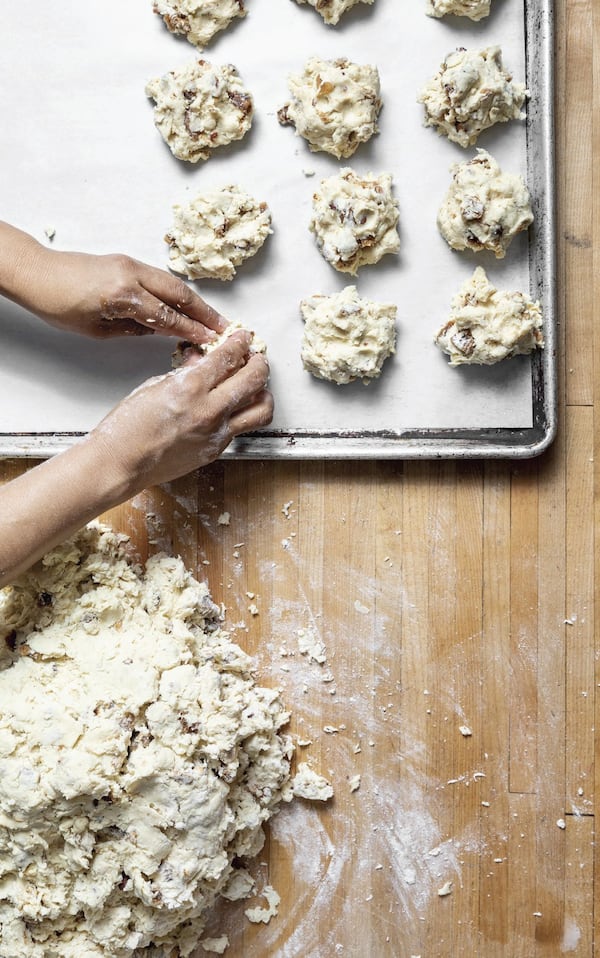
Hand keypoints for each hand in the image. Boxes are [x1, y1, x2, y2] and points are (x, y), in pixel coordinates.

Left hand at [31, 247, 227, 344]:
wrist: (37, 273)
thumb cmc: (58, 304)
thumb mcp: (98, 329)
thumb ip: (135, 328)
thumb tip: (162, 330)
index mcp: (123, 295)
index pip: (167, 315)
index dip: (191, 330)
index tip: (210, 340)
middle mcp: (131, 274)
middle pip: (179, 294)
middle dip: (204, 312)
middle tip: (224, 328)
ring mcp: (130, 263)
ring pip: (173, 283)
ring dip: (195, 301)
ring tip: (212, 318)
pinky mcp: (127, 261)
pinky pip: (160, 278)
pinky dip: (177, 292)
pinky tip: (186, 304)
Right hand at [89, 330, 272, 492]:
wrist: (121, 463)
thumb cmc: (129, 425)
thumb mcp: (155, 386)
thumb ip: (185, 372)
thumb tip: (201, 359)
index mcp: (191, 387)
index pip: (229, 356)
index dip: (240, 343)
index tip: (242, 338)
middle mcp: (210, 410)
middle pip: (255, 379)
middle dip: (259, 363)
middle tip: (255, 358)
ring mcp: (217, 433)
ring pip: (262, 409)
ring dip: (263, 393)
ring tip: (255, 387)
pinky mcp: (216, 450)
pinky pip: (242, 428)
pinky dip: (243, 414)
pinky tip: (233, 408)